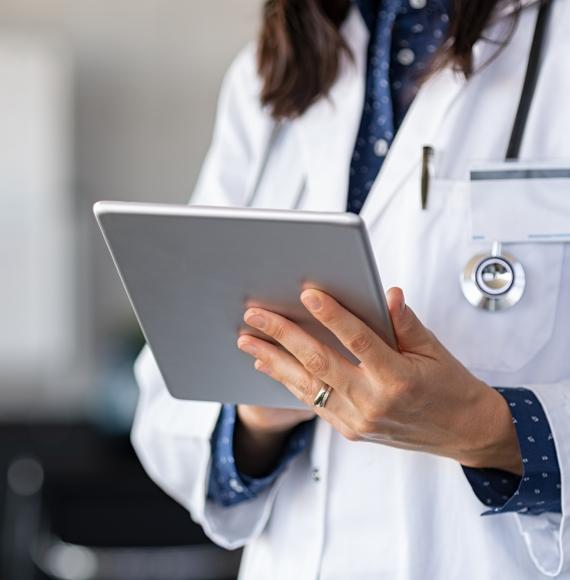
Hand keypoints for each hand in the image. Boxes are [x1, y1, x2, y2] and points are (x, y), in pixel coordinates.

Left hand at [236, 288, 521, 474]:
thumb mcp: (434, 350)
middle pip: (319, 362)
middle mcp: (374, 402)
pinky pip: (313, 402)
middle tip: (255, 315)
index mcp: (399, 378)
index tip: (308, 294)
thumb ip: (404, 322)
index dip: (332, 315)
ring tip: (248, 340)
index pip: (358, 340)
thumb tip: (386, 293)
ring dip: (274, 360)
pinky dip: (289, 381)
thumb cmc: (451, 386)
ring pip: (307, 385)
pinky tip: (269, 364)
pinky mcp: (350, 430)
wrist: (463, 432)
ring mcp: (358, 420)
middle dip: (283, 335)